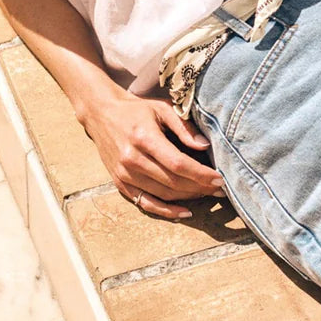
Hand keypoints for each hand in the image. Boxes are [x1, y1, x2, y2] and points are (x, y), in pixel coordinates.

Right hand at [81, 90, 225, 218]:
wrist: (101, 114)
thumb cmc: (136, 110)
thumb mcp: (161, 108)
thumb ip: (183, 126)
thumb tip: (205, 145)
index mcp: (144, 138)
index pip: (178, 163)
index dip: (200, 174)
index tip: (219, 179)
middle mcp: (132, 159)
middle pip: (172, 181)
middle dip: (199, 187)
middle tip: (219, 189)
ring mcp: (124, 174)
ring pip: (163, 194)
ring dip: (188, 198)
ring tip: (207, 194)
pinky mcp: (120, 183)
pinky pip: (146, 203)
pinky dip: (167, 211)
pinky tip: (185, 212)